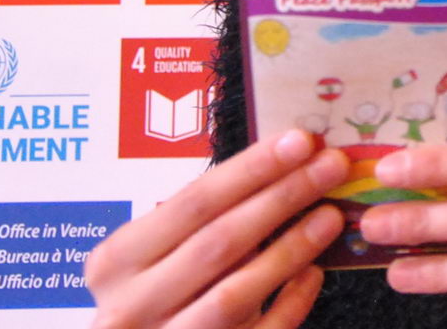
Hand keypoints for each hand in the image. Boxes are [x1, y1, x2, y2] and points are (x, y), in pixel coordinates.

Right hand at [85, 129, 347, 328]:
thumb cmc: (144, 299)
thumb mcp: (147, 258)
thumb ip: (196, 225)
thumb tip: (280, 170)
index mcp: (115, 262)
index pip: (193, 202)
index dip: (252, 168)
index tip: (300, 141)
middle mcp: (130, 305)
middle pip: (219, 242)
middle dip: (282, 198)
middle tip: (330, 167)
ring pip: (235, 293)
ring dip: (289, 250)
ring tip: (330, 217)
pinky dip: (288, 303)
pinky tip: (313, 274)